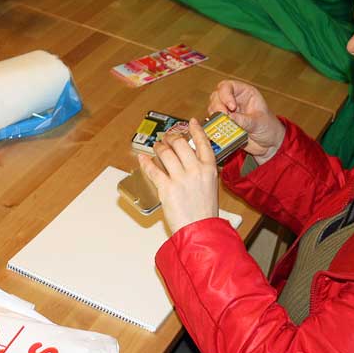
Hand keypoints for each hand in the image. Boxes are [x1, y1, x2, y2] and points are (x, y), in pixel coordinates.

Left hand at [139, 119, 218, 233]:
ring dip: (159, 147)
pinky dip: (146, 162)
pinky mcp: (166, 187)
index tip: (190, 122)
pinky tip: (143, 158)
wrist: (200, 229)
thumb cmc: (205, 213)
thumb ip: (202, 172)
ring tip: (157, 146)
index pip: (203, 142)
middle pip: (180, 144)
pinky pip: (153, 169)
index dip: (195, 130)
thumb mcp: (210, 187)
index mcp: (209, 168)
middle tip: (167, 138)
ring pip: (166, 153)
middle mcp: (195, 169)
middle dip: (171, 138)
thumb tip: (190, 162)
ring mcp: (180, 177)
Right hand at [207, 80, 284, 163]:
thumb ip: (245, 120)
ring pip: (213, 108)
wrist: (268, 144)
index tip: (231, 107)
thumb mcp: (259, 123)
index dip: (226, 95)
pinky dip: (214, 126)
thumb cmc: (268, 128)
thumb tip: (229, 117)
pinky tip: (219, 130)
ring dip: (215, 116)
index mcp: (245, 93)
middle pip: (216, 96)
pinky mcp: (224, 124)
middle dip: (217, 106)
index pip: (228, 86)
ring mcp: (228, 112)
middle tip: (223, 117)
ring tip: (223, 125)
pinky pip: (214, 122)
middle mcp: (234, 100)